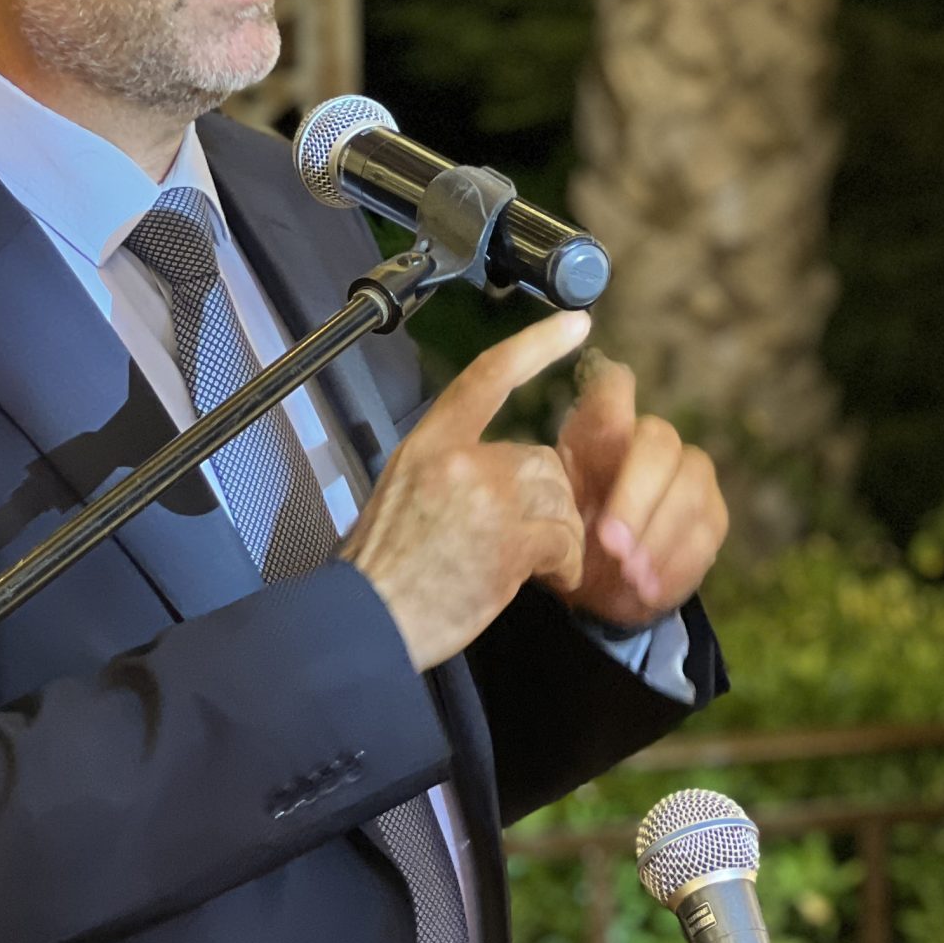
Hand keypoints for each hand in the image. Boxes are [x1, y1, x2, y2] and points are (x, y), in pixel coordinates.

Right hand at [342, 311, 590, 672]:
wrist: (369, 618)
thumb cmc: (383, 571)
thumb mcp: (400, 494)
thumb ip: (448, 470)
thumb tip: (494, 467)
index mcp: (428, 444)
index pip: (487, 376)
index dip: (536, 346)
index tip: (574, 324)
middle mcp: (458, 461)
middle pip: (538, 459)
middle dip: (541, 500)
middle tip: (514, 540)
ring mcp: (486, 499)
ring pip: (557, 500)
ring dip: (552, 535)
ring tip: (520, 565)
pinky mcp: (510, 541)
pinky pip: (563, 540)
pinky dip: (562, 564)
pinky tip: (541, 578)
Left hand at [554, 352, 727, 630]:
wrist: (594, 586)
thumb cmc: (566, 534)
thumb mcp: (543, 510)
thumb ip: (548, 476)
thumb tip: (551, 450)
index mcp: (601, 430)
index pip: (612, 388)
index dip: (612, 392)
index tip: (603, 426)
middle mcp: (652, 441)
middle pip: (659, 444)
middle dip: (636, 497)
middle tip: (609, 544)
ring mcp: (691, 477)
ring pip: (691, 491)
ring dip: (658, 537)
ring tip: (629, 574)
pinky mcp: (712, 519)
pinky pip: (705, 537)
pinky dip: (674, 567)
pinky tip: (647, 590)